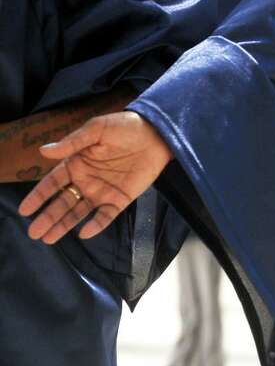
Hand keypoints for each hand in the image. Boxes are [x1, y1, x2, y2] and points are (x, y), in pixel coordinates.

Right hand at [18, 112, 171, 243]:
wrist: (157, 133)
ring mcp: (102, 191)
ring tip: (48, 238)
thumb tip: (44, 151)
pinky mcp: (120, 199)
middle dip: (48, 217)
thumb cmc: (125, 127)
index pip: (52, 183)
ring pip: (79, 212)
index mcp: (76, 164)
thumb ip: (73, 142)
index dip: (38, 196)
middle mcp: (86, 180)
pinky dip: (96, 224)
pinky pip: (106, 215)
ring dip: (64, 225)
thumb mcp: (97, 129)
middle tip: (34, 232)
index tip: (25, 209)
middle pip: (63, 202)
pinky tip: (84, 232)